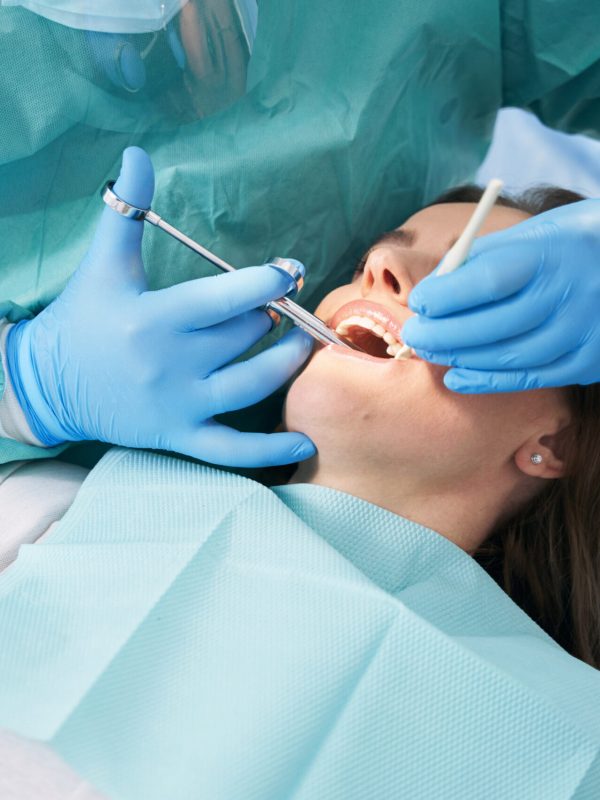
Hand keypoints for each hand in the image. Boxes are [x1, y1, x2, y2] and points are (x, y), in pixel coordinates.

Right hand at [6, 147, 315, 466]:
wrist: (50, 383)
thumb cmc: (82, 318)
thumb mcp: (103, 264)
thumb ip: (125, 211)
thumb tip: (137, 153)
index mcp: (156, 317)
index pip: (225, 297)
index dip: (267, 281)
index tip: (290, 270)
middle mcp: (171, 363)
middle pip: (244, 336)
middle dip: (273, 316)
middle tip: (285, 303)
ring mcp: (179, 405)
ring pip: (252, 384)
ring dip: (288, 362)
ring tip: (304, 343)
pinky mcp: (180, 436)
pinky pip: (232, 451)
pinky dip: (270, 452)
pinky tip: (305, 444)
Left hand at [401, 199, 599, 391]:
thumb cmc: (564, 245)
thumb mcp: (529, 234)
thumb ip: (480, 258)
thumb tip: (432, 287)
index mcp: (551, 252)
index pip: (489, 280)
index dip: (447, 296)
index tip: (419, 302)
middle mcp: (570, 293)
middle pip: (495, 325)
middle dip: (443, 334)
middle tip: (413, 336)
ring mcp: (582, 330)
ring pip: (509, 357)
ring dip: (460, 358)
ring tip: (431, 352)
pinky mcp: (588, 360)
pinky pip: (530, 378)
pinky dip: (487, 381)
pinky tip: (456, 377)